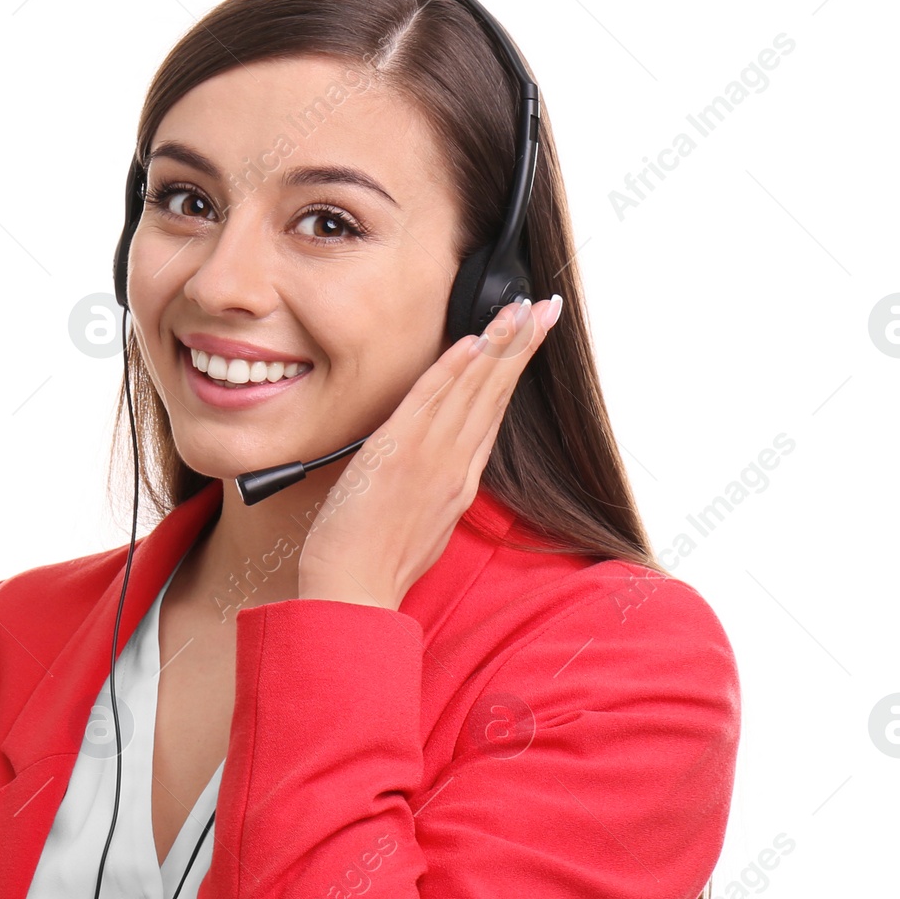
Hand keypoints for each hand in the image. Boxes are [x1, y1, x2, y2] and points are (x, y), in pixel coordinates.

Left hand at [296, 294, 561, 609]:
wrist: (354, 590)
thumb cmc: (377, 565)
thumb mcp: (423, 528)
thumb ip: (435, 491)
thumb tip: (433, 469)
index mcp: (460, 484)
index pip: (491, 416)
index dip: (512, 375)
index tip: (529, 342)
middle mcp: (455, 467)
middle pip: (494, 395)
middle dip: (522, 347)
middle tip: (546, 308)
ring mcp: (430, 458)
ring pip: (472, 390)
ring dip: (498, 344)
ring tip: (521, 309)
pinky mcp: (399, 452)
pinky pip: (431, 399)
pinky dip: (454, 367)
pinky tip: (474, 340)